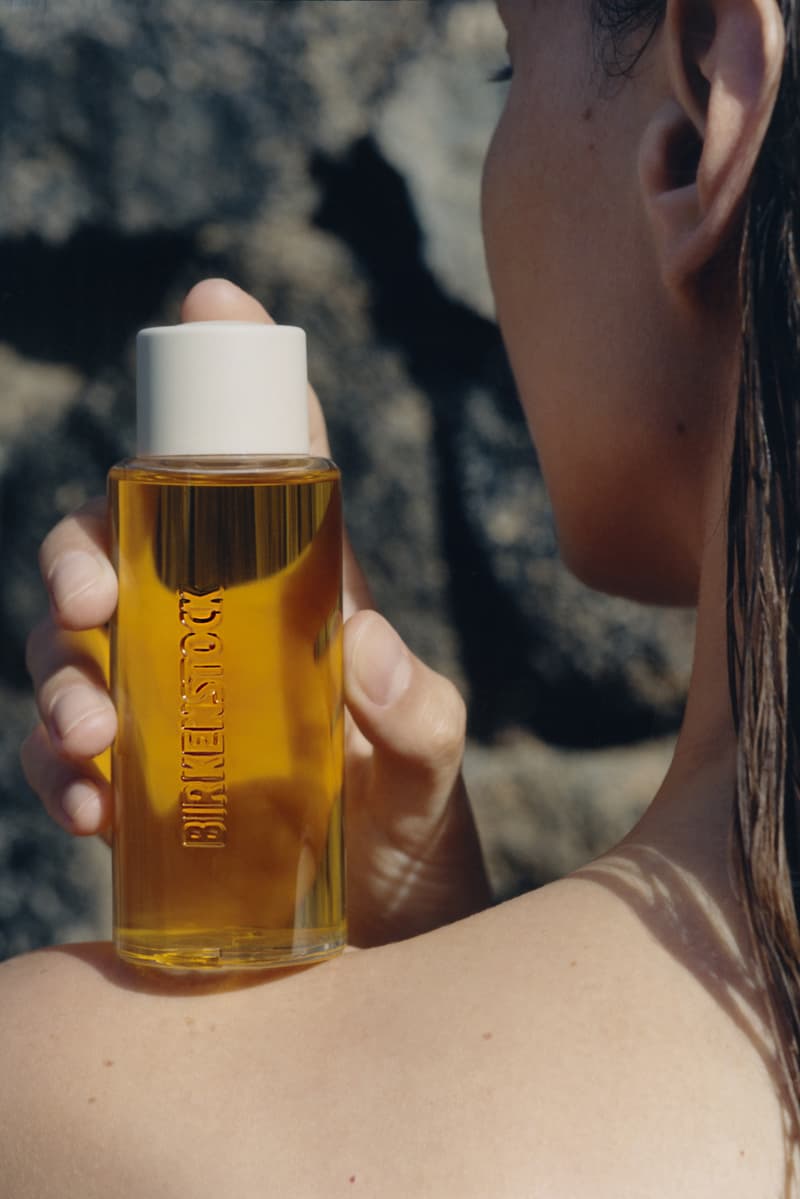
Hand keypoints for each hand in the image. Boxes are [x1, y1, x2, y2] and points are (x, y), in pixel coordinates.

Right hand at [21, 278, 489, 946]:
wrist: (374, 916)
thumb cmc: (408, 813)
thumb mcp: (427, 750)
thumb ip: (414, 705)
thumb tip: (358, 645)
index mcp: (293, 590)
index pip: (263, 467)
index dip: (235, 383)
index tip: (214, 300)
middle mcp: (217, 628)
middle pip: (122, 545)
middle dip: (80, 549)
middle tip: (88, 589)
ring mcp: (168, 700)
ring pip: (73, 644)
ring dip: (56, 672)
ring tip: (90, 730)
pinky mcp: (136, 779)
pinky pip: (67, 753)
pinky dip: (57, 770)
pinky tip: (86, 804)